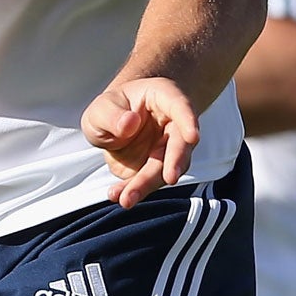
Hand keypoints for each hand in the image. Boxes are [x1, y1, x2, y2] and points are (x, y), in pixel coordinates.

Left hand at [82, 78, 200, 208]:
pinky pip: (151, 182)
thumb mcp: (102, 108)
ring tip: (126, 198)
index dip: (189, 120)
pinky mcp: (158, 169)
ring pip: (167, 169)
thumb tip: (130, 124)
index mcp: (164, 98)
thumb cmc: (112, 109)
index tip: (193, 136)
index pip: (180, 106)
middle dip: (175, 163)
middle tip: (170, 178)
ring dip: (149, 184)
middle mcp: (173, 124)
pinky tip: (119, 195)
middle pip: (179, 144)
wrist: (113, 125)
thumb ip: (112, 115)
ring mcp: (168, 149)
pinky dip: (137, 190)